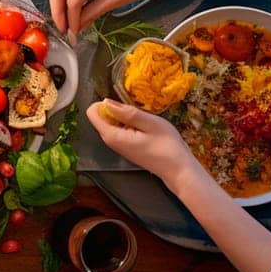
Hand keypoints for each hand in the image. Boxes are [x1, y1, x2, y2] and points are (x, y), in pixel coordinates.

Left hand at [86, 99, 201, 185]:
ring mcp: (117, 145)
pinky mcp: (125, 146)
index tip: (124, 105)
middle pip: (101, 117)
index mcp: (112, 136)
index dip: (105, 104)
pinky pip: (120, 129)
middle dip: (117, 110)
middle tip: (139, 116)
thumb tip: (107, 102)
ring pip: (112, 122)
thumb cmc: (167, 147)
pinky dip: (130, 125)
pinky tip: (145, 130)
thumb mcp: (150, 123)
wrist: (178, 169)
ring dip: (125, 117)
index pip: (92, 113)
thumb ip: (127, 112)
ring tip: (144, 123)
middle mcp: (110, 142)